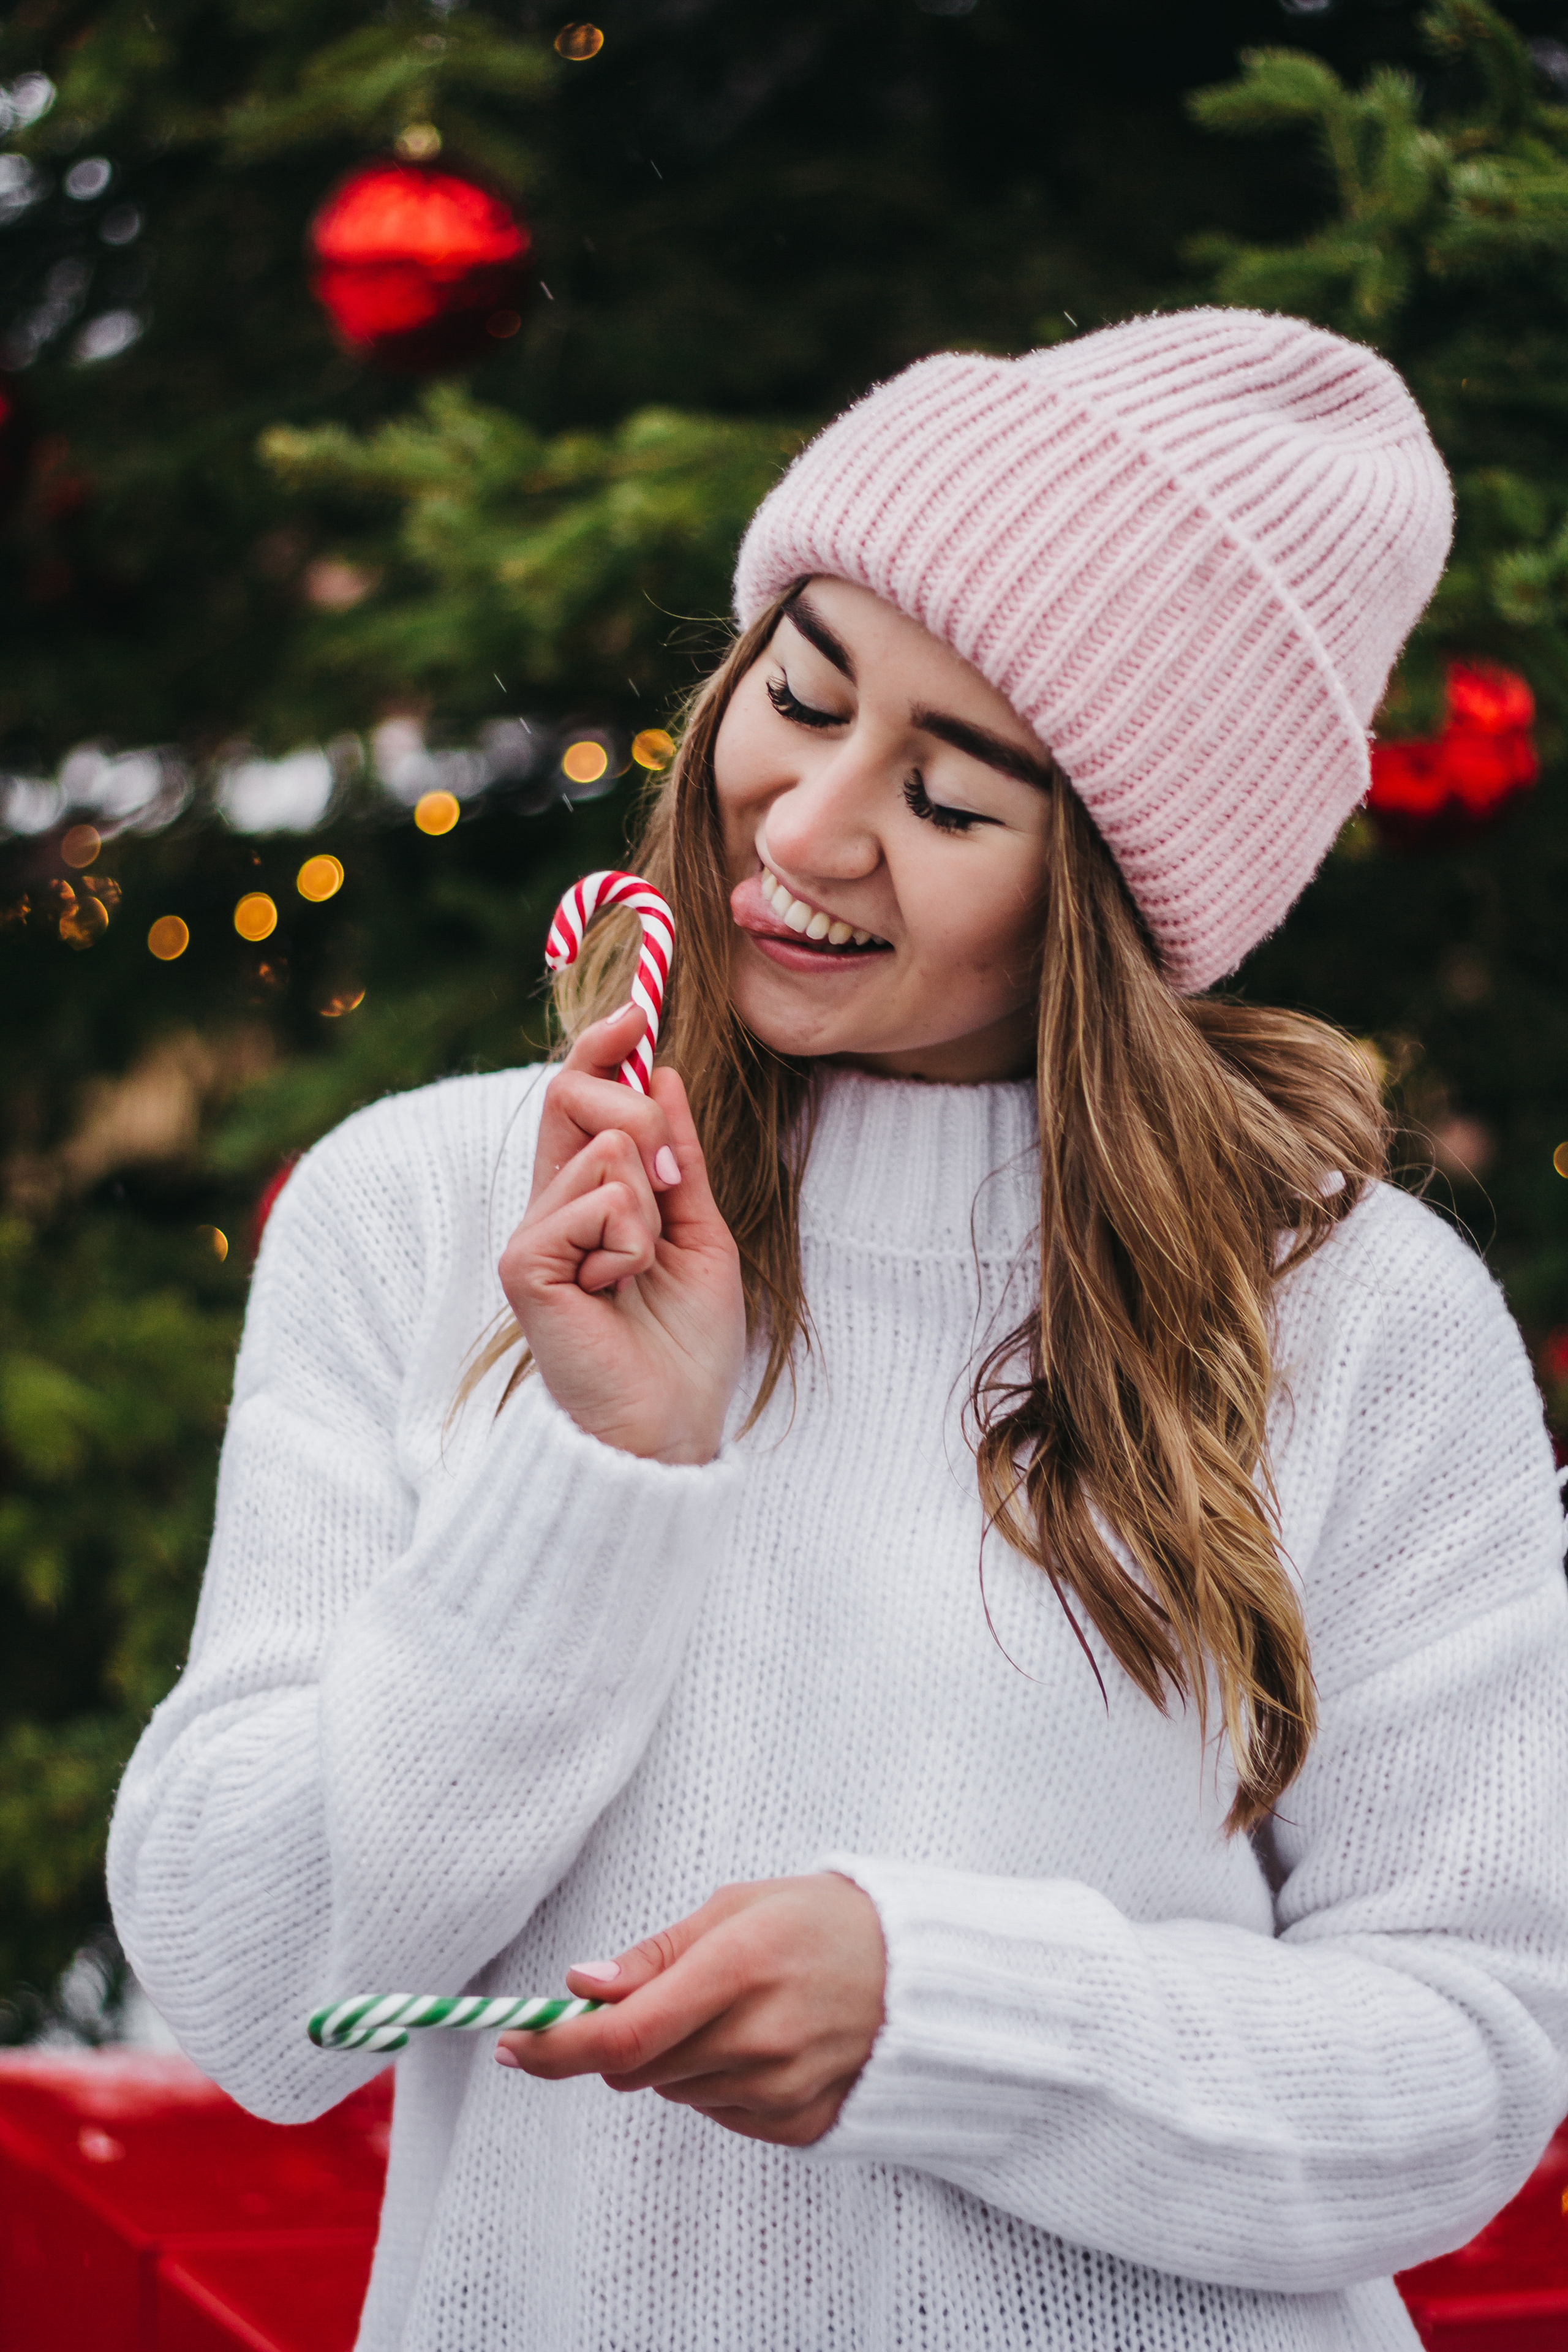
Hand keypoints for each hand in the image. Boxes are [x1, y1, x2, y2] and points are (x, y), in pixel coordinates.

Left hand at [495, 1874, 886, 2146]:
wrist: (921, 1972)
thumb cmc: (822, 1921)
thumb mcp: (737, 1906)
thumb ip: (656, 1954)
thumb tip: (580, 1985)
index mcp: (737, 1968)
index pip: (621, 2035)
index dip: (555, 2047)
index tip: (512, 2043)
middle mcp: (757, 2038)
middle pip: (635, 2069)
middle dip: (618, 2039)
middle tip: (646, 1997)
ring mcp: (779, 2088)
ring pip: (672, 2089)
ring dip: (673, 2055)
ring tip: (728, 2005)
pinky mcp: (797, 2122)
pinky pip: (716, 2110)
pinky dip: (715, 2079)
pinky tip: (757, 2038)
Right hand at [500, 1004, 744, 1463]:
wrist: (668, 1425)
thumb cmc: (685, 1345)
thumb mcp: (701, 1233)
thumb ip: (680, 1157)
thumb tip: (662, 1070)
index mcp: (587, 1196)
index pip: (578, 1097)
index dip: (601, 1047)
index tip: (635, 1009)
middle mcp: (549, 1205)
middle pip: (576, 1096)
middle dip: (642, 1121)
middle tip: (677, 1191)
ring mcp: (532, 1233)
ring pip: (606, 1153)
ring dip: (650, 1210)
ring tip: (639, 1273)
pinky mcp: (525, 1263)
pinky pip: (596, 1203)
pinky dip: (628, 1243)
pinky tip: (616, 1292)